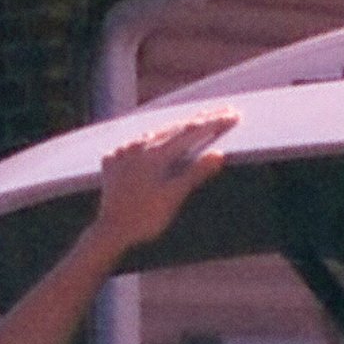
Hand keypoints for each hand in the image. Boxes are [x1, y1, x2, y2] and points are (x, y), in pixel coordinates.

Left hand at [90, 106, 235, 255]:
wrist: (110, 232)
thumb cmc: (145, 219)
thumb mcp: (174, 197)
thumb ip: (195, 173)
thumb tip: (219, 154)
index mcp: (156, 153)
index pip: (192, 132)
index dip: (214, 122)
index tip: (233, 114)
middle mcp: (137, 146)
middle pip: (174, 127)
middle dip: (199, 119)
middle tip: (221, 110)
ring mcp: (122, 151)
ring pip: (154, 132)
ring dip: (175, 128)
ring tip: (192, 122)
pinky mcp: (112, 161)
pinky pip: (135, 143)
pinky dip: (151, 140)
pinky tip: (155, 140)